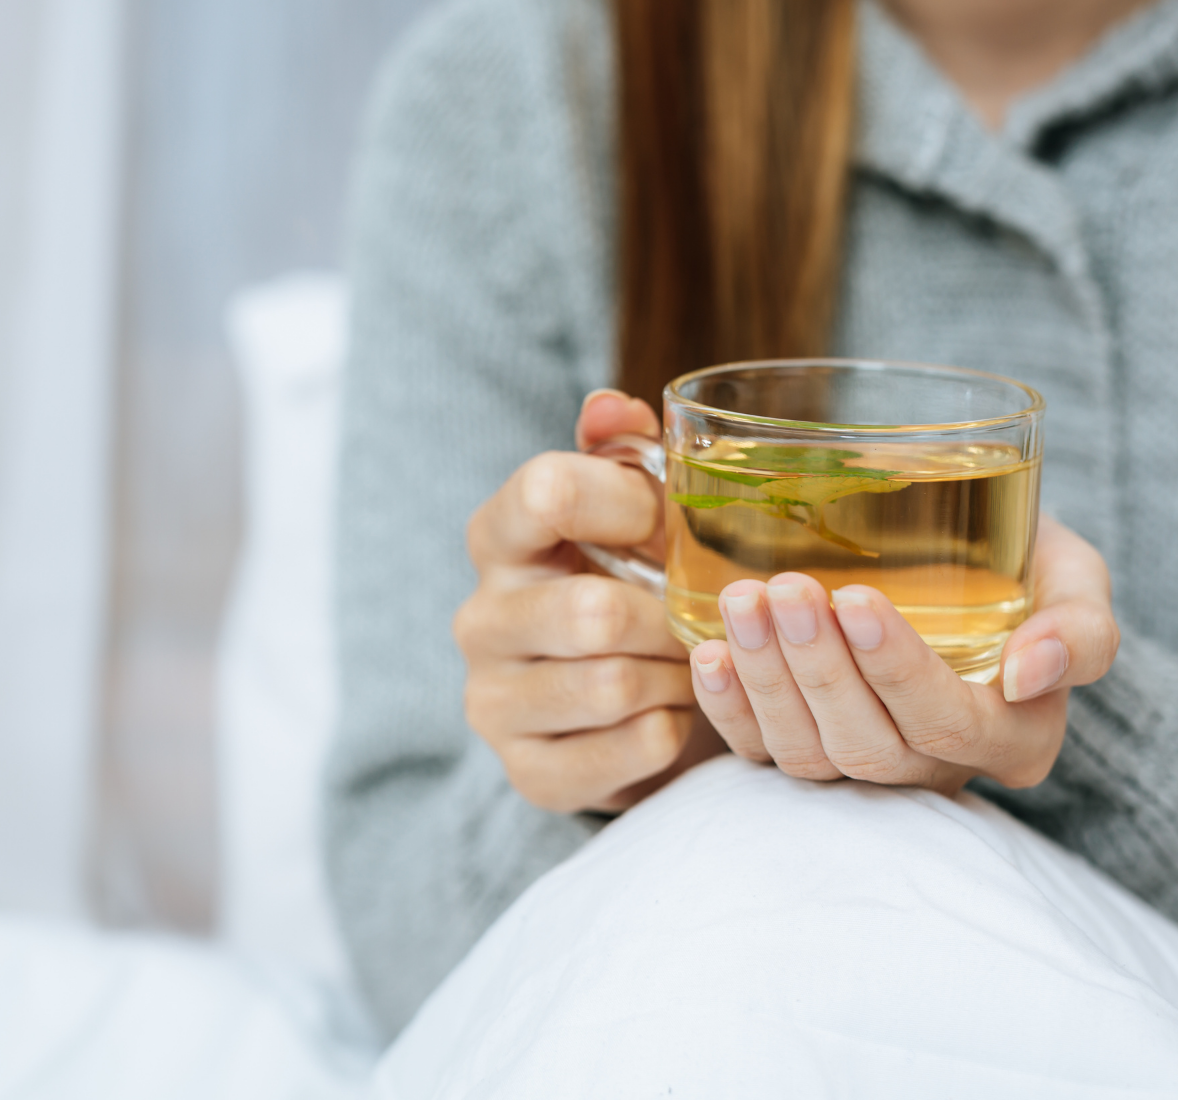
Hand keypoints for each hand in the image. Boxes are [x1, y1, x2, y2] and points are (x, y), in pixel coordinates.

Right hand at [457, 390, 724, 812]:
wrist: (600, 709)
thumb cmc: (619, 584)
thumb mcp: (621, 513)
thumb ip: (621, 452)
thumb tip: (613, 405)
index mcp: (498, 538)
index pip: (547, 491)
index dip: (630, 503)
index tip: (668, 523)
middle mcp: (480, 620)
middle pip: (590, 613)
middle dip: (667, 618)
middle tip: (697, 618)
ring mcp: (494, 702)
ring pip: (615, 687)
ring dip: (676, 676)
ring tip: (688, 664)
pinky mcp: (528, 771)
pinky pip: (631, 749)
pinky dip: (672, 729)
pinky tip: (670, 712)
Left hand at [687, 516, 1118, 794]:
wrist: (966, 555)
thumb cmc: (1023, 563)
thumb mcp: (1075, 580)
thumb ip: (1080, 627)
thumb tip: (1030, 670)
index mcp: (1013, 736)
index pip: (951, 723)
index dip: (900, 670)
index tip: (858, 598)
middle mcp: (938, 767)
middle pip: (870, 745)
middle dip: (820, 669)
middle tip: (786, 589)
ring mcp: (866, 763)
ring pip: (810, 753)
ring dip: (768, 680)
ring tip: (743, 603)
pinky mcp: (807, 749)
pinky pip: (761, 754)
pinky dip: (730, 708)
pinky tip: (709, 654)